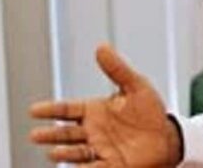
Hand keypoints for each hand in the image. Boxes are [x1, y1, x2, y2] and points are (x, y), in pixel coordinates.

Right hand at [29, 45, 182, 165]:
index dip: (51, 109)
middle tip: (35, 135)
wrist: (168, 137)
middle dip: (51, 135)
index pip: (67, 109)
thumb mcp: (136, 85)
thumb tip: (102, 47)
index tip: (33, 110)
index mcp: (95, 111)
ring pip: (76, 153)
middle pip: (66, 133)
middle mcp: (93, 131)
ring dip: (64, 153)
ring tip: (54, 153)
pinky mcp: (110, 166)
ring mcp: (100, 149)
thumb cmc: (151, 112)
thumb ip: (117, 69)